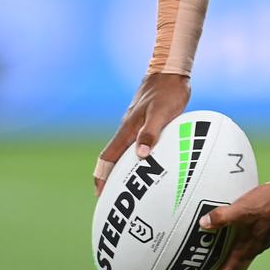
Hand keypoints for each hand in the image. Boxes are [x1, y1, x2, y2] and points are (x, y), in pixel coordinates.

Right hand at [93, 72, 190, 195]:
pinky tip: (148, 161)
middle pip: (113, 157)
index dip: (102, 176)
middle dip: (110, 177)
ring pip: (125, 150)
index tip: (99, 194)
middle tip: (113, 197)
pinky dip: (137, 155)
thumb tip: (140, 156)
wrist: (170, 72)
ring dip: (124, 167)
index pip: (108, 157)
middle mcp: (128, 128)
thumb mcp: (161, 113)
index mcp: (128, 129)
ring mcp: (135, 124)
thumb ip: (150, 133)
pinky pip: (137, 142)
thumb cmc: (167, 92)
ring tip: (130, 185)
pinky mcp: (145, 121)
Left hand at [200, 181, 269, 269]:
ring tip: (222, 246)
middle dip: (224, 267)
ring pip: (245, 253)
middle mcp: (254, 247)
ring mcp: (263, 240)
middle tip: (212, 263)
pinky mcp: (268, 231)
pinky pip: (252, 242)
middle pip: (236, 265)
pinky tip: (241, 228)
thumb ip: (222, 216)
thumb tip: (205, 223)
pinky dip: (243, 240)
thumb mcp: (242, 208)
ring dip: (233, 253)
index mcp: (246, 247)